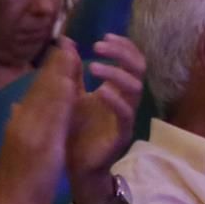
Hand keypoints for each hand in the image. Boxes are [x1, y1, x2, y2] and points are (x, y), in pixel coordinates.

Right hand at [0, 44, 78, 203]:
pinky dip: (61, 98)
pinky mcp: (37, 143)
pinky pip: (52, 116)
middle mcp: (22, 122)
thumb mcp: (17, 146)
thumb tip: (16, 107)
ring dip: (59, 73)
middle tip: (68, 42)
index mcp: (20, 122)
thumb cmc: (16, 179)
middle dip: (55, 65)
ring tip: (72, 53)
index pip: (35, 91)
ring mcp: (28, 131)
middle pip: (40, 88)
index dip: (48, 71)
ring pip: (46, 96)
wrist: (9, 203)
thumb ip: (19, 124)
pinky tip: (72, 84)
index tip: (60, 53)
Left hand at [66, 35, 143, 203]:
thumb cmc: (74, 131)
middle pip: (138, 68)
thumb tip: (66, 41)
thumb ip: (71, 70)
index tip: (104, 36)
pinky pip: (126, 114)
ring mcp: (126, 116)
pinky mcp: (122, 134)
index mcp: (115, 88)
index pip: (130, 60)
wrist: (74, 166)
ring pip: (135, 88)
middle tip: (98, 46)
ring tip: (94, 65)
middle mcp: (125, 99)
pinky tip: (100, 91)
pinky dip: (115, 99)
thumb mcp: (69, 94)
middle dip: (122, 53)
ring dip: (116, 72)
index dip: (122, 46)